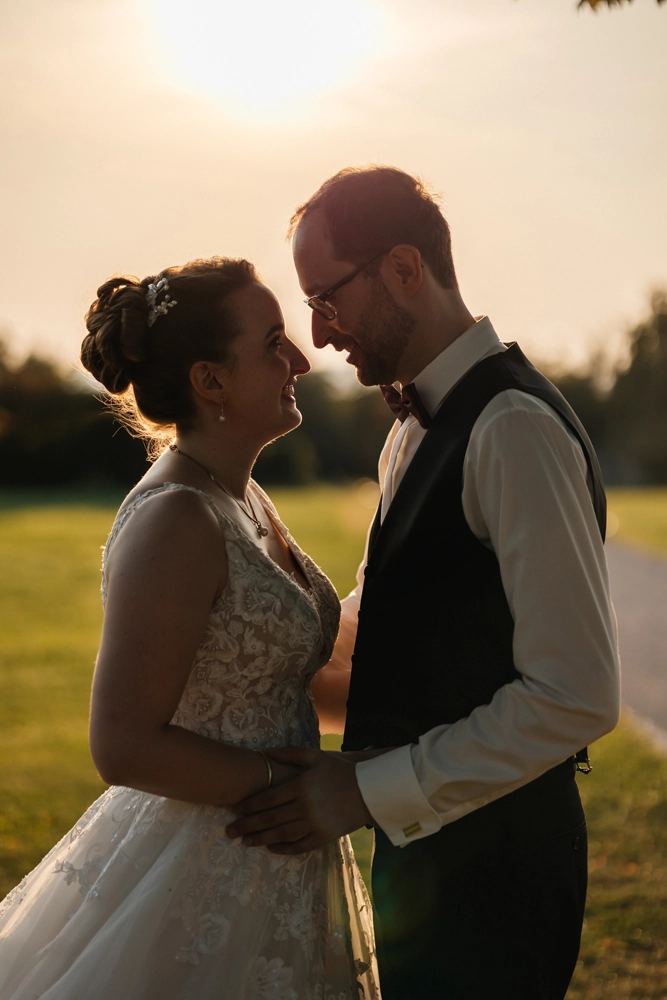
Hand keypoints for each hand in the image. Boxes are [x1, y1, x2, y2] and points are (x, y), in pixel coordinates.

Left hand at [226, 747, 374, 853]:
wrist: (370, 790)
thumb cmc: (341, 771)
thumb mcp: (316, 756)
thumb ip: (290, 754)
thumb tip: (265, 753)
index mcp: (301, 786)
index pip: (268, 798)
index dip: (249, 805)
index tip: (235, 809)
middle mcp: (305, 807)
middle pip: (270, 819)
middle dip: (247, 825)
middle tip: (229, 831)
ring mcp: (314, 824)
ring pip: (281, 834)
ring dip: (260, 839)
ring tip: (244, 841)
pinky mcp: (324, 837)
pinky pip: (299, 846)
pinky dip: (283, 849)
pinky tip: (270, 848)